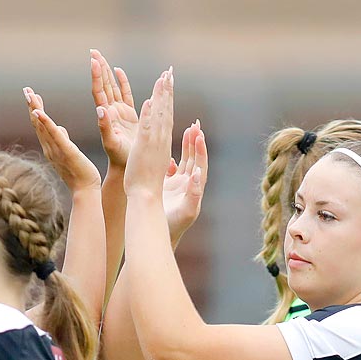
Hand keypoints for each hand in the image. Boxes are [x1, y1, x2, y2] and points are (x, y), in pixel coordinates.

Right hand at [25, 87, 100, 192]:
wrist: (85, 191)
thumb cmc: (80, 174)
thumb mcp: (70, 153)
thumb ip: (63, 141)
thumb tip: (60, 128)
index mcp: (51, 148)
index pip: (41, 126)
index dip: (36, 110)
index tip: (33, 96)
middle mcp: (49, 148)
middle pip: (38, 124)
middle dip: (31, 106)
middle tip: (26, 90)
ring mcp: (56, 149)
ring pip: (43, 126)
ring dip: (35, 109)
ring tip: (30, 95)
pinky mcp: (66, 151)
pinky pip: (54, 135)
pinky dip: (46, 123)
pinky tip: (39, 112)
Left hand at [89, 49, 137, 170]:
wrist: (129, 168)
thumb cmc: (120, 158)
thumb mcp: (111, 143)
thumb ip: (105, 127)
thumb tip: (100, 109)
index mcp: (105, 116)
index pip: (99, 92)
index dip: (96, 76)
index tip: (93, 60)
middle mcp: (110, 112)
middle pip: (103, 85)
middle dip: (99, 68)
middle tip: (93, 52)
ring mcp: (119, 113)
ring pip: (112, 87)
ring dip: (106, 72)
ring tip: (100, 56)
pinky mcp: (129, 116)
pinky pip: (125, 95)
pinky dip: (121, 82)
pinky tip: (118, 71)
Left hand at [124, 69, 173, 198]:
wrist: (147, 200)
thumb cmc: (149, 187)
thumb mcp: (155, 165)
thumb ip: (159, 153)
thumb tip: (164, 148)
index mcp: (163, 143)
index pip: (167, 116)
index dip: (168, 99)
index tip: (168, 83)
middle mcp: (162, 140)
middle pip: (166, 111)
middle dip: (168, 90)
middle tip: (170, 72)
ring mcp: (154, 144)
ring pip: (160, 116)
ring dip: (162, 96)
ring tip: (163, 78)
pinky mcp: (145, 150)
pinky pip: (147, 129)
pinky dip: (149, 116)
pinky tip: (149, 101)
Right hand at [163, 120, 207, 241]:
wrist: (160, 234)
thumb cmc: (174, 226)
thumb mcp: (187, 211)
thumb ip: (195, 193)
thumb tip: (199, 173)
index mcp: (195, 188)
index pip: (200, 164)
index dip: (200, 149)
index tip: (198, 134)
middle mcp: (188, 185)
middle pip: (195, 159)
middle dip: (196, 142)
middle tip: (195, 125)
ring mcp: (178, 185)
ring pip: (184, 161)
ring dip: (186, 145)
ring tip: (187, 129)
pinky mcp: (166, 186)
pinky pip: (171, 167)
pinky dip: (171, 155)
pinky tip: (169, 146)